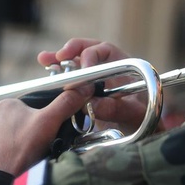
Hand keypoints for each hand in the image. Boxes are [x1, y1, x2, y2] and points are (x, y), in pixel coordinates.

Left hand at [0, 87, 89, 176]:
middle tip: (48, 144)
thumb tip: (82, 89)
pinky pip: (6, 148)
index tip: (56, 128)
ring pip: (17, 135)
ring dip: (27, 143)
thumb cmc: (22, 150)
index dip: (50, 115)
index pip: (36, 103)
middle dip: (39, 131)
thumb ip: (66, 103)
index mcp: (7, 104)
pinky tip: (22, 162)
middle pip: (27, 120)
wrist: (0, 182)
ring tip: (35, 155)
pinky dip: (16, 154)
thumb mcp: (49, 122)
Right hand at [38, 38, 152, 135]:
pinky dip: (56, 72)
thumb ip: (115, 109)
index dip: (92, 55)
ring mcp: (92, 78)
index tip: (84, 68)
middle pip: (86, 50)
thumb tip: (91, 103)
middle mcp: (106, 67)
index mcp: (123, 65)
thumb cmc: (140, 120)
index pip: (105, 51)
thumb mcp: (132, 115)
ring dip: (58, 59)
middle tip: (60, 56)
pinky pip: (68, 77)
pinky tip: (45, 68)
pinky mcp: (82, 89)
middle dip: (71, 50)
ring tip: (44, 58)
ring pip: (74, 62)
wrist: (135, 133)